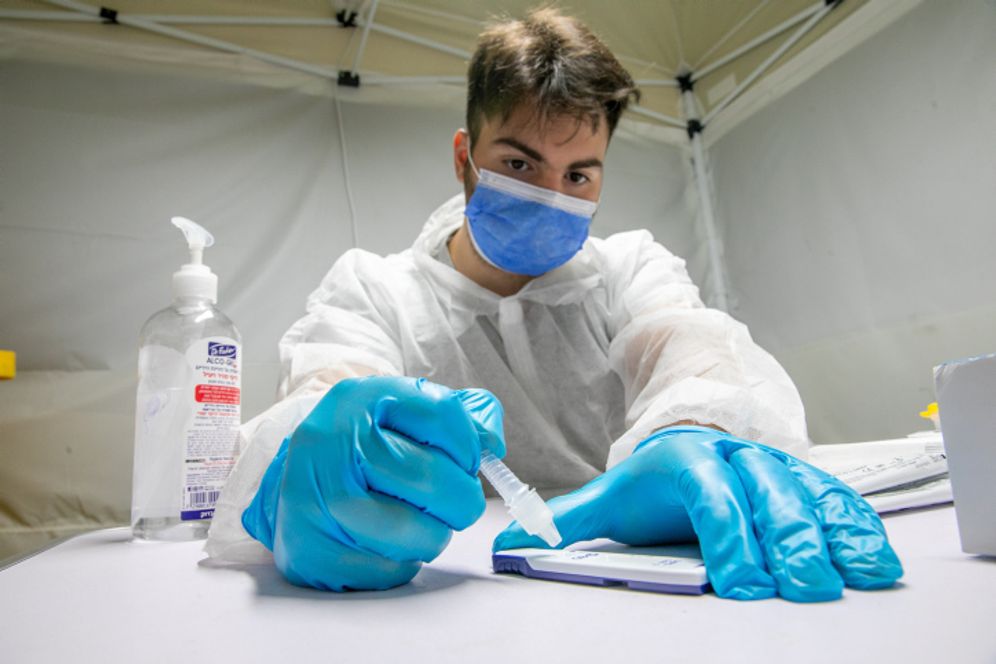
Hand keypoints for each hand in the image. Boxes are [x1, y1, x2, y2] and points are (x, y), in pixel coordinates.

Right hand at [242, 376, 505, 590]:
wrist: (296, 476)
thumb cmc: (366, 443)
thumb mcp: (406, 409)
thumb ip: (462, 413)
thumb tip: (492, 443)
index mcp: (360, 398)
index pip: (444, 416)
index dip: (470, 446)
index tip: (468, 460)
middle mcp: (330, 443)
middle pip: (432, 479)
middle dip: (462, 500)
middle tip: (457, 502)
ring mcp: (313, 498)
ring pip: (414, 532)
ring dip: (434, 534)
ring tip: (422, 522)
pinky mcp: (309, 550)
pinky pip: (388, 569)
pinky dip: (403, 561)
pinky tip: (388, 541)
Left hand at [493, 426, 902, 601]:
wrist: (688, 441)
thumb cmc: (651, 482)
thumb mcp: (609, 497)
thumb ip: (566, 522)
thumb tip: (511, 544)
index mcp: (686, 460)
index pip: (712, 498)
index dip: (730, 539)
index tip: (743, 585)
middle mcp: (734, 457)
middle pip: (768, 495)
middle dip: (789, 542)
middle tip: (803, 588)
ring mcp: (772, 465)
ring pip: (808, 493)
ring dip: (833, 534)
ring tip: (854, 576)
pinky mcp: (802, 477)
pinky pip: (834, 496)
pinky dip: (857, 525)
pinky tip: (875, 559)